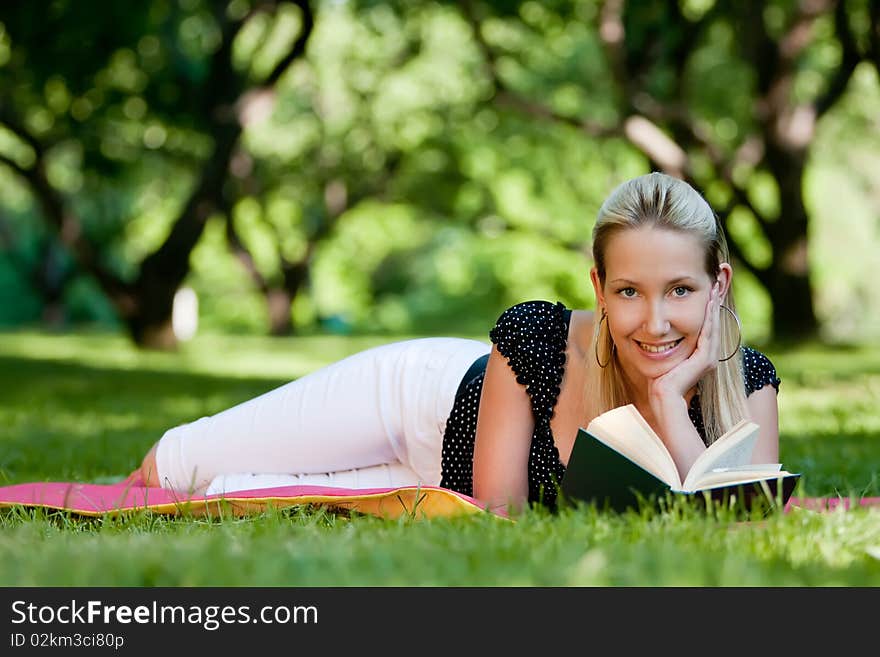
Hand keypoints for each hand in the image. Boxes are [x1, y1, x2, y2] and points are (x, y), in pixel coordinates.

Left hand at [648, 281, 721, 405]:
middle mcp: (708, 356)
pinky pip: (708, 332)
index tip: (707, 293)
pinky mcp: (705, 359)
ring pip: (713, 325)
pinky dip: (709, 317)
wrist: (662, 395)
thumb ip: (668, 347)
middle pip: (713, 324)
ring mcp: (709, 358)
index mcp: (701, 356)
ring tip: (715, 289)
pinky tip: (710, 304)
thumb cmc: (659, 380)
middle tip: (716, 284)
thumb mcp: (665, 358)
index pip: (706, 327)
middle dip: (714, 304)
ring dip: (714, 306)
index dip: (707, 310)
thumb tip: (658, 337)